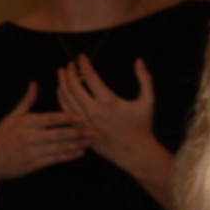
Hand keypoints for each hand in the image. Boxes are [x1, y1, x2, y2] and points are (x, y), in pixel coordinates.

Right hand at [0, 83, 90, 205]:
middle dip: (77, 133)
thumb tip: (34, 84)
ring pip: (59, 148)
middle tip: (92, 130)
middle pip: (58, 134)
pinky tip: (78, 153)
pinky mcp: (34, 165)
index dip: (66, 118)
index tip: (80, 116)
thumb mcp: (11, 117)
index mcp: (26, 123)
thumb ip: (26, 101)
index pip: (50, 119)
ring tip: (89, 141)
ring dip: (76, 145)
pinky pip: (54, 160)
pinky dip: (67, 157)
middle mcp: (30, 137)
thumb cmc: (0, 137)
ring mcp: (33, 152)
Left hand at [57, 57, 179, 209]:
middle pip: (73, 86)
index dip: (83, 63)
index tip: (81, 56)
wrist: (135, 153)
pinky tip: (61, 91)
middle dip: (70, 72)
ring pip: (66, 99)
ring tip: (62, 72)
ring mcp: (85, 122)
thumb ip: (145, 79)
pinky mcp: (81, 131)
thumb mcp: (148, 101)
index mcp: (108, 101)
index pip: (89, 76)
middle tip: (70, 64)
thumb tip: (139, 61)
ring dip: (62, 83)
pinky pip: (66, 112)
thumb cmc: (142, 127)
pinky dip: (61, 99)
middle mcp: (93, 111)